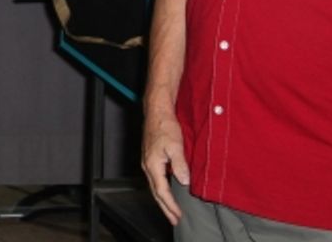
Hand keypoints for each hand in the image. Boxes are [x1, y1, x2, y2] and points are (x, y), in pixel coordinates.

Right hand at [141, 108, 187, 224]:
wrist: (156, 111)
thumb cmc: (165, 126)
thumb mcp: (176, 145)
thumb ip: (180, 164)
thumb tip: (184, 181)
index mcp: (152, 165)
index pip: (162, 191)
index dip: (171, 205)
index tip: (178, 215)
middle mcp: (148, 166)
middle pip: (156, 192)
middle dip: (165, 207)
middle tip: (173, 219)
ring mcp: (148, 162)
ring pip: (155, 186)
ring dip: (163, 200)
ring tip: (170, 209)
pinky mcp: (150, 158)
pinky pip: (155, 179)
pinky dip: (161, 189)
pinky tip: (167, 190)